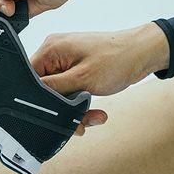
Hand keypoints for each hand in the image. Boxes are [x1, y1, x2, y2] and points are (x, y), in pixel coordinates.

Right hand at [31, 23, 169, 131]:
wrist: (144, 54)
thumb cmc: (117, 60)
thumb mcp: (82, 79)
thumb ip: (54, 89)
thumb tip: (30, 98)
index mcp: (51, 49)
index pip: (29, 78)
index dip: (37, 100)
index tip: (50, 117)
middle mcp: (55, 53)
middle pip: (45, 90)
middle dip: (61, 109)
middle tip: (78, 124)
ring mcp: (67, 62)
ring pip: (60, 95)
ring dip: (75, 110)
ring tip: (94, 118)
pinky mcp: (77, 70)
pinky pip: (71, 92)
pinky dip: (82, 104)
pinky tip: (96, 113)